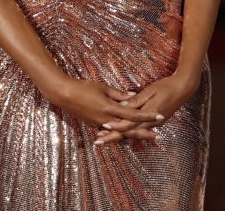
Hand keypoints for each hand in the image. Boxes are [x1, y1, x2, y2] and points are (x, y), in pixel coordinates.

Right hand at [46, 76, 164, 141]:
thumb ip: (119, 94)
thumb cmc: (84, 88)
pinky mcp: (94, 125)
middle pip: (129, 129)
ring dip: (134, 134)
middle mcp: (106, 120)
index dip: (147, 116)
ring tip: (148, 136)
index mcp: (109, 109)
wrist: (64, 95)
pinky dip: (121, 133)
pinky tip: (129, 133)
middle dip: (145, 133)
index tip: (160, 115)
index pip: (133, 115)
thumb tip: (132, 96)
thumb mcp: (103, 88)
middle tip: (159, 136)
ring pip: (120, 133)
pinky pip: (111, 131)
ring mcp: (99, 125)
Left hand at [94, 72, 198, 143]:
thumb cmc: (167, 86)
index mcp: (149, 114)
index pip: (128, 124)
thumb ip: (136, 101)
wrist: (184, 88)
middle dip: (113, 137)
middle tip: (98, 141)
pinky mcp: (156, 123)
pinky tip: (120, 132)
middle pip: (128, 133)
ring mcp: (154, 124)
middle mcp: (151, 123)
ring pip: (133, 133)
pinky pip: (139, 130)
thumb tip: (122, 106)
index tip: (102, 128)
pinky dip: (128, 132)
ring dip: (119, 136)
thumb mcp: (150, 91)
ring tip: (104, 137)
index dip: (115, 127)